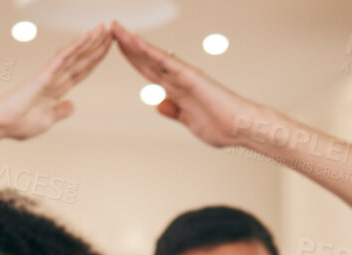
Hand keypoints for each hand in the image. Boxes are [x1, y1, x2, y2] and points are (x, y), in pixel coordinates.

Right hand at [0, 24, 112, 141]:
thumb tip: (73, 105)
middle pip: (81, 59)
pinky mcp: (43, 75)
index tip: (108, 49)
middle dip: (97, 46)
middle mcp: (56, 78)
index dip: (95, 60)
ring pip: (74, 54)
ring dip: (90, 41)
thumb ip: (61, 111)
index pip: (81, 71)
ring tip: (103, 28)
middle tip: (112, 31)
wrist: (1, 124)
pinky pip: (62, 57)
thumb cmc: (19, 123)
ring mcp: (50, 75)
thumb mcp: (48, 120)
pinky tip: (86, 36)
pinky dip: (75, 46)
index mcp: (57, 89)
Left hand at [111, 22, 262, 146]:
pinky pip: (166, 62)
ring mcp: (183, 75)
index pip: (148, 70)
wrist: (240, 128)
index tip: (116, 47)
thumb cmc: (221, 125)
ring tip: (116, 28)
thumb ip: (174, 111)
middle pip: (146, 58)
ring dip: (133, 42)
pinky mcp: (190, 77)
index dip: (132, 58)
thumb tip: (158, 104)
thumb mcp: (188, 121)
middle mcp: (178, 78)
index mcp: (176, 89)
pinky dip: (150, 51)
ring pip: (153, 55)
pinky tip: (135, 42)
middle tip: (111, 28)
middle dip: (127, 45)